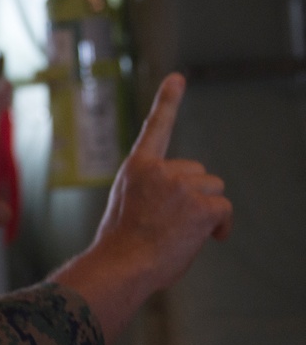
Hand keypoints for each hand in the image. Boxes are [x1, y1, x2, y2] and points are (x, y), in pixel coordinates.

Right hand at [51, 72, 232, 340]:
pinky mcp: (201, 204)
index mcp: (137, 169)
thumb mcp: (128, 208)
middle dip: (195, 195)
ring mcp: (181, 185)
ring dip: (206, 210)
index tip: (177, 78)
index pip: (155, 129)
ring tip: (180, 234)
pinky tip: (205, 239)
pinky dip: (220, 226)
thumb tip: (185, 207)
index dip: (168, 102)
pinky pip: (224, 209)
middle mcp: (160, 170)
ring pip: (213, 189)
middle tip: (172, 224)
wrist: (121, 266)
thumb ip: (152, 193)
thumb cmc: (121, 248)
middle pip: (199, 173)